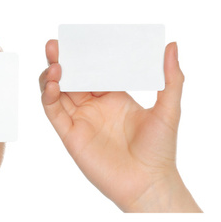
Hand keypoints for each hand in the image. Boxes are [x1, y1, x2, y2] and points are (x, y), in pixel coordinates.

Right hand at [40, 41, 199, 212]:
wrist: (148, 183)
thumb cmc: (160, 151)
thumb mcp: (169, 109)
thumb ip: (171, 78)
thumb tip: (172, 45)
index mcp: (116, 98)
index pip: (95, 69)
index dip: (86, 54)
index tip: (81, 38)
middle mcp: (96, 108)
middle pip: (73, 77)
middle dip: (63, 59)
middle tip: (56, 43)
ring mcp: (82, 121)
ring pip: (58, 92)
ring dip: (52, 74)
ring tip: (54, 61)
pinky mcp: (71, 136)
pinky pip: (53, 112)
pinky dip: (48, 95)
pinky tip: (53, 82)